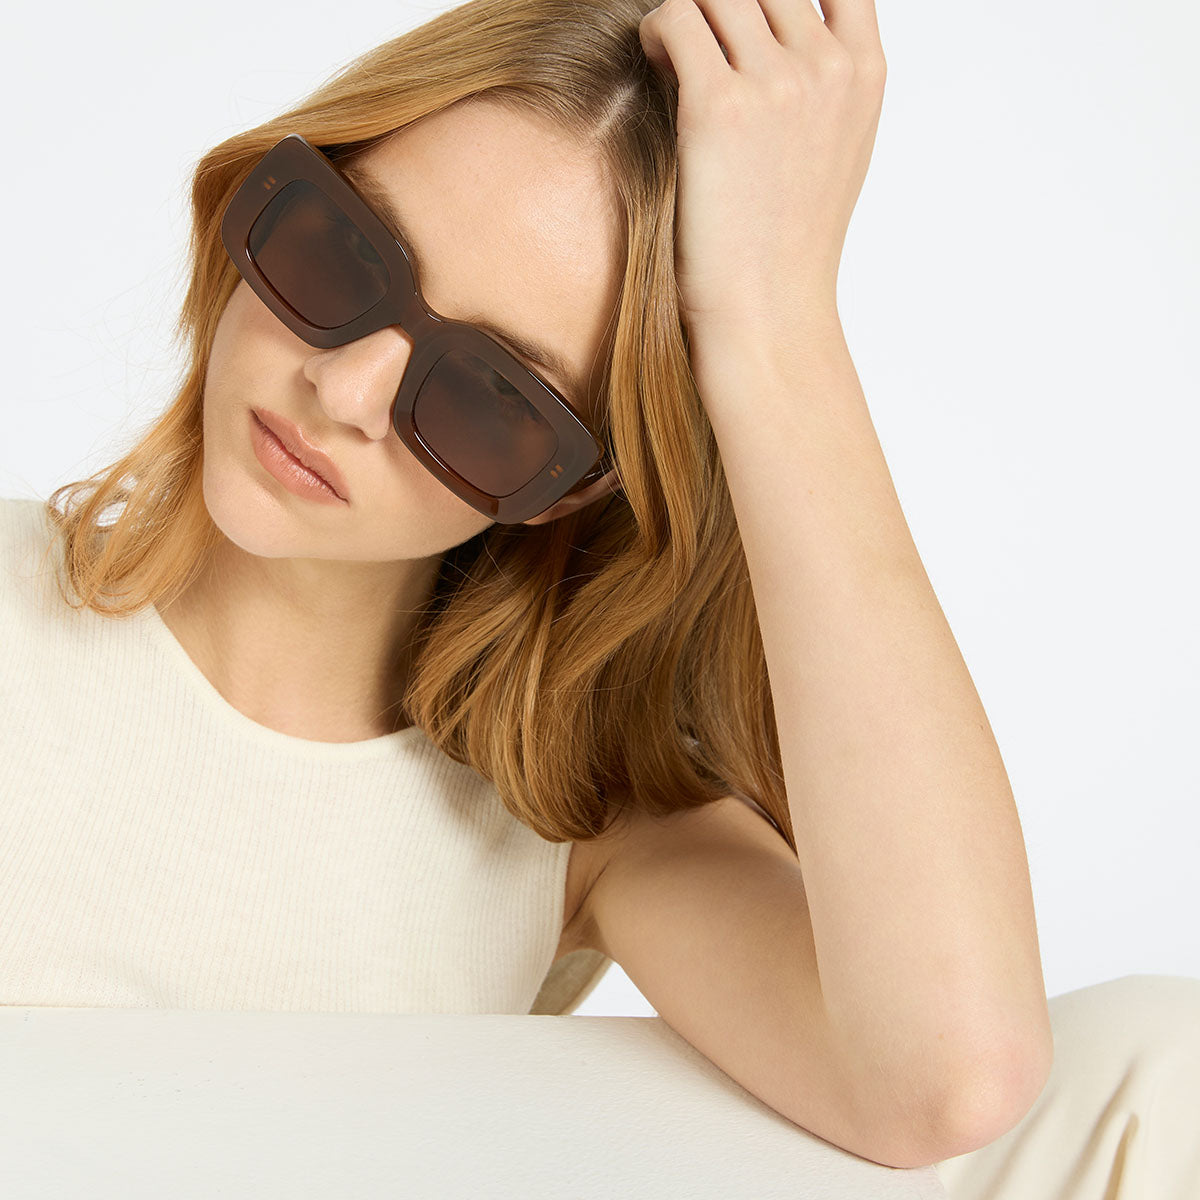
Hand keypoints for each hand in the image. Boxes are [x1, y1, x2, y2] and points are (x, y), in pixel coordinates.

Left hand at [639, 0, 886, 346]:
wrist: (767, 310)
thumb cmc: (790, 243)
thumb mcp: (837, 149)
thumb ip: (827, 83)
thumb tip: (786, 34)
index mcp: (865, 72)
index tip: (749, 19)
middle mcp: (827, 67)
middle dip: (724, 7)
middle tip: (700, 47)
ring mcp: (777, 83)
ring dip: (687, 14)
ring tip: (672, 53)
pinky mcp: (718, 108)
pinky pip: (675, 19)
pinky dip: (656, 30)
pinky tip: (653, 60)